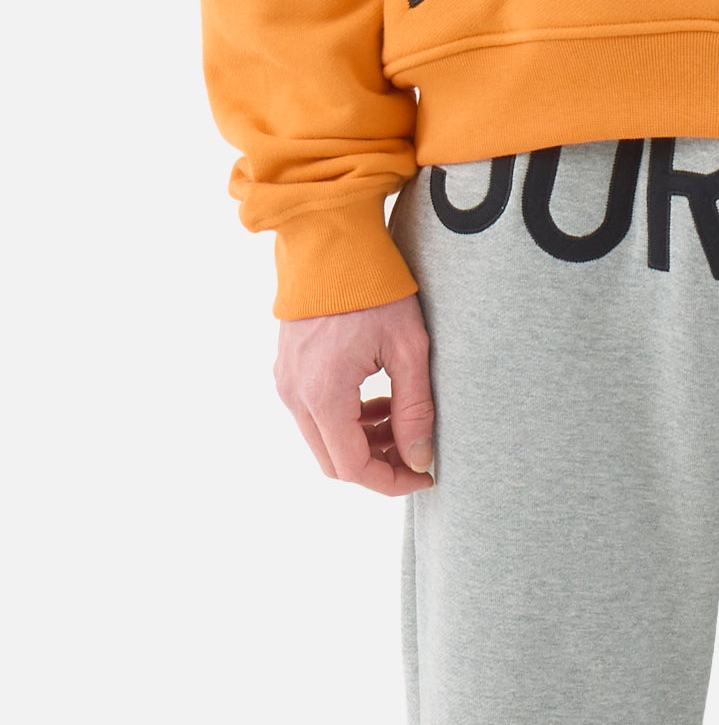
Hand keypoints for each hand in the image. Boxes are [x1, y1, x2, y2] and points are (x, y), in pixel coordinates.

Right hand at [274, 295, 434, 494]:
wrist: (329, 241)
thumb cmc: (373, 288)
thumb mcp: (408, 350)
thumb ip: (415, 410)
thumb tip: (419, 459)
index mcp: (324, 395)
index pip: (353, 468)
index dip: (392, 483)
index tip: (424, 476)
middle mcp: (296, 395)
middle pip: (335, 463)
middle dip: (379, 467)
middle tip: (415, 452)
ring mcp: (287, 383)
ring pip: (325, 442)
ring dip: (365, 443)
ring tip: (402, 419)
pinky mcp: (288, 371)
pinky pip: (316, 416)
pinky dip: (348, 422)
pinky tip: (379, 401)